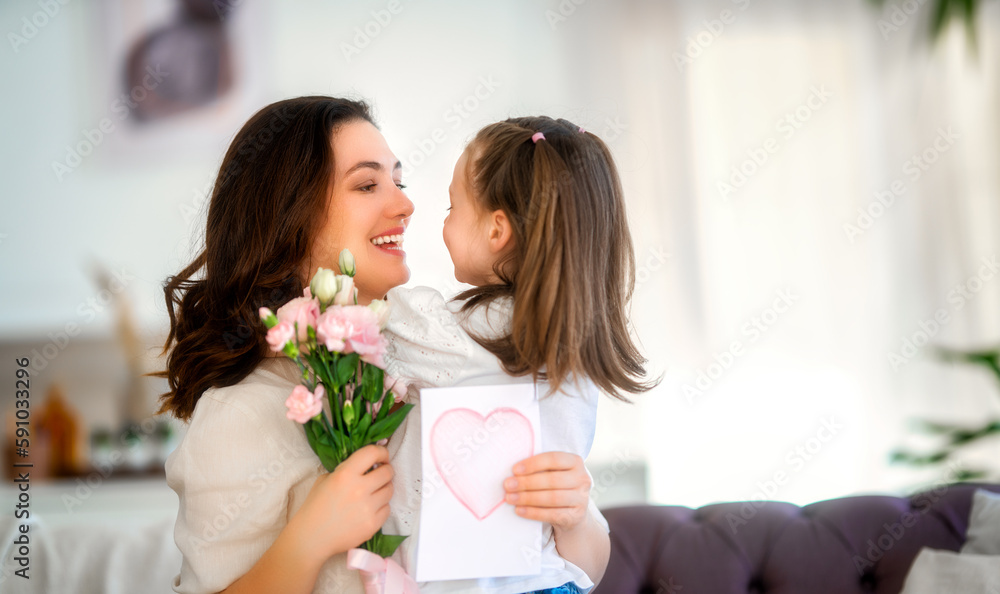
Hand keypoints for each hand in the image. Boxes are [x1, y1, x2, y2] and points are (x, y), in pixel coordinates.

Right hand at [289, 444, 393, 562]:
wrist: (311, 537)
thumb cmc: (315, 507)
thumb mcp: (325, 480)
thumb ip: (346, 470)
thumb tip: (366, 467)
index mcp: (345, 474)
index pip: (372, 453)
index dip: (381, 452)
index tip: (382, 456)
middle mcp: (359, 489)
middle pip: (387, 472)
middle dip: (385, 471)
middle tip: (379, 474)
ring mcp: (367, 508)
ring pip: (389, 490)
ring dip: (383, 489)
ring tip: (373, 492)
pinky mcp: (372, 524)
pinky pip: (387, 509)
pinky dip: (381, 507)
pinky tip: (369, 509)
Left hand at [503, 451, 590, 533]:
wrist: (573, 513)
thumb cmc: (556, 487)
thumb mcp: (553, 472)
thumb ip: (539, 468)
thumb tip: (513, 472)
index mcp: (575, 461)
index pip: (554, 459)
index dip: (533, 464)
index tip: (514, 470)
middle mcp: (582, 479)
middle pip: (552, 480)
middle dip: (527, 483)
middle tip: (508, 485)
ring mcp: (582, 499)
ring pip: (552, 498)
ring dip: (528, 498)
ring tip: (510, 498)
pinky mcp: (576, 517)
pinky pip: (552, 514)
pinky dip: (533, 513)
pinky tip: (519, 510)